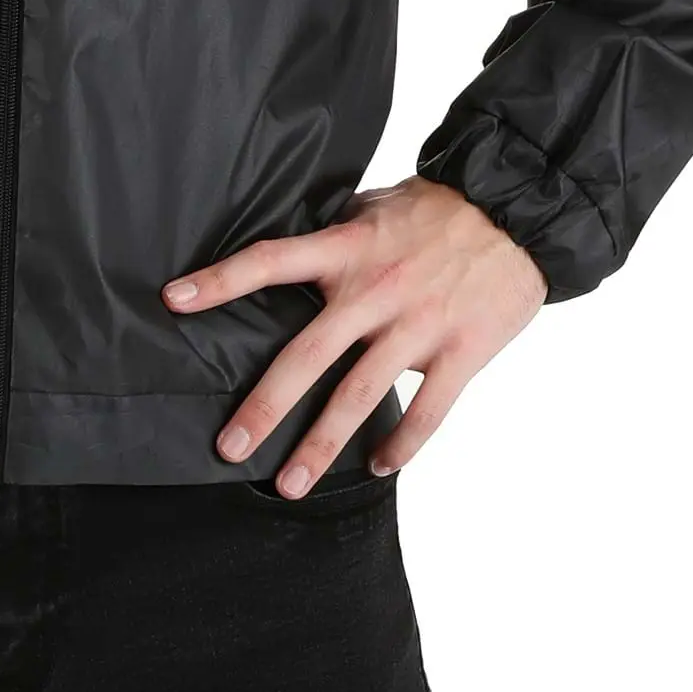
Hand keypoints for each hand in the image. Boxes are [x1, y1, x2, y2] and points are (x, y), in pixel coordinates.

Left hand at [160, 176, 548, 494]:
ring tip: (289, 485)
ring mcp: (419, 324)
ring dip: (322, 446)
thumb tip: (291, 250)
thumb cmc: (439, 208)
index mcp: (348, 248)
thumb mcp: (375, 206)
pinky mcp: (462, 351)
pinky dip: (401, 445)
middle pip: (308, 354)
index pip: (271, 261)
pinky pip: (427, 410)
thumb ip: (335, 233)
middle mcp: (376, 289)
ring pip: (360, 395)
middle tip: (229, 447)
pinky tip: (377, 466)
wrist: (518, 211)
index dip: (221, 280)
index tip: (174, 300)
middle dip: (266, 406)